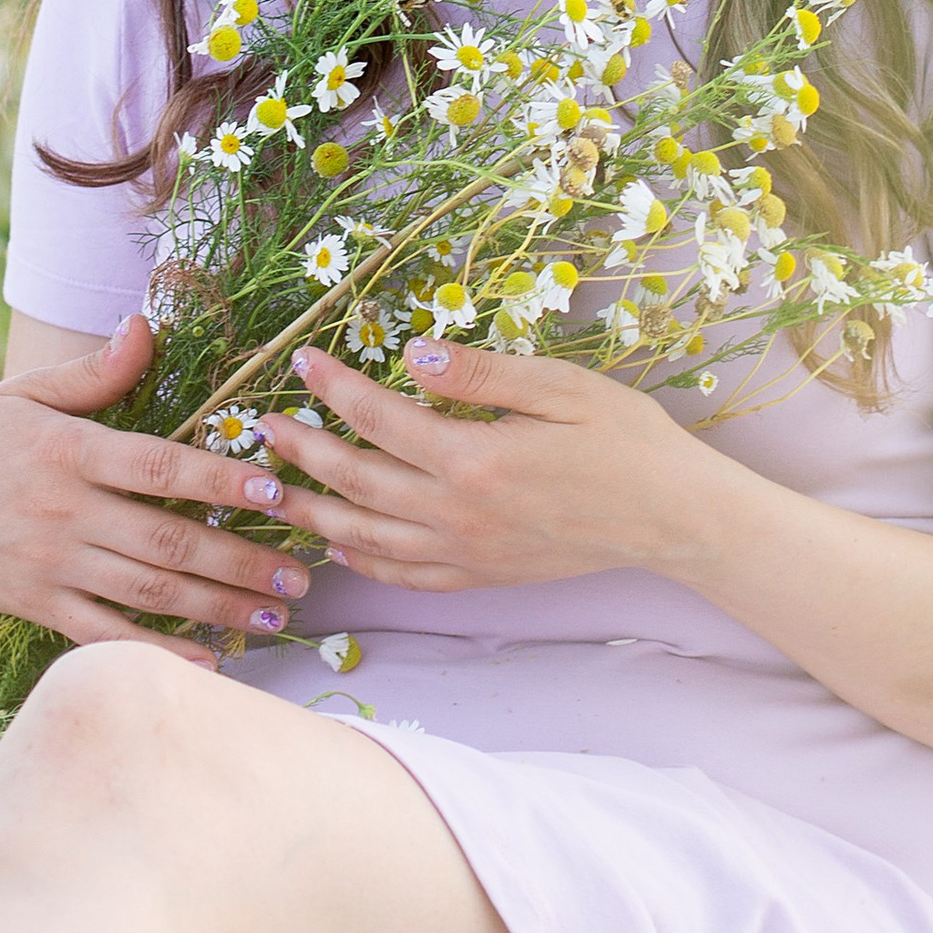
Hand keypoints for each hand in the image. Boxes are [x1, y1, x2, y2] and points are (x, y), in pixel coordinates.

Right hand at [0, 310, 316, 654]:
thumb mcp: (25, 393)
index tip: (276, 491)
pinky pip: (105, 633)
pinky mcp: (38, 605)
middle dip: (240, 560)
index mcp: (70, 451)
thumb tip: (146, 327)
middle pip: (166, 541)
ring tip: (275, 616)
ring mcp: (52, 565)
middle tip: (301, 576)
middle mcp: (65, 512)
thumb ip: (92, 372)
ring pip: (147, 593)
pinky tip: (208, 659)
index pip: (158, 467)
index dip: (220, 479)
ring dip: (217, 607)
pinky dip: (157, 649)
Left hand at [257, 336, 703, 592]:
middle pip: (357, 482)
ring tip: (273, 489)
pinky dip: (362, 562)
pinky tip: (340, 547)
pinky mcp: (480, 576)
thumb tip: (413, 356)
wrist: (672, 518)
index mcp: (475, 459)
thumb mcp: (562, 388)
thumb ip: (484, 375)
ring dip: (313, 512)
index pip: (381, 418)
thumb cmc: (625, 440)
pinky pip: (404, 576)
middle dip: (303, 451)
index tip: (302, 361)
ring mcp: (466, 553)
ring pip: (367, 538)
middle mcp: (458, 515)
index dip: (335, 388)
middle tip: (261, 424)